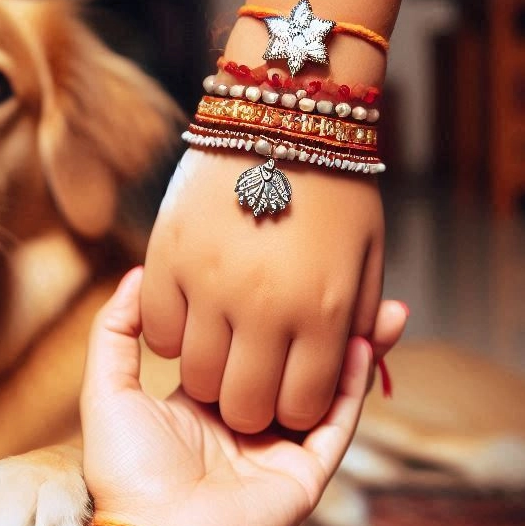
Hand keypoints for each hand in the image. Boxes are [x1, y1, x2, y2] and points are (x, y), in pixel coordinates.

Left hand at [81, 266, 405, 525]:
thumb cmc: (125, 470)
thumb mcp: (106, 388)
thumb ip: (116, 331)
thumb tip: (138, 274)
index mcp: (201, 405)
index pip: (246, 347)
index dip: (268, 311)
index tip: (287, 267)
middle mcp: (244, 425)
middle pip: (293, 362)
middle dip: (323, 325)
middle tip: (346, 278)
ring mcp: (278, 450)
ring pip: (324, 388)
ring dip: (354, 347)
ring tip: (382, 304)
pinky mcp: (304, 476)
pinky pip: (336, 424)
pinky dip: (353, 386)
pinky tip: (363, 344)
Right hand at [141, 149, 385, 433]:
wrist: (281, 114)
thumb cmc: (336, 192)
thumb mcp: (368, 259)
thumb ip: (359, 325)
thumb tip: (343, 374)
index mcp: (322, 310)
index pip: (299, 408)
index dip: (293, 411)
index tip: (287, 393)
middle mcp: (264, 305)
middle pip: (243, 406)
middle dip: (249, 407)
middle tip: (251, 380)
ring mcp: (209, 281)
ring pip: (196, 375)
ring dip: (209, 372)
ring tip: (221, 346)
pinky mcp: (166, 258)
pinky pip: (157, 332)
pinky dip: (171, 337)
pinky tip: (190, 317)